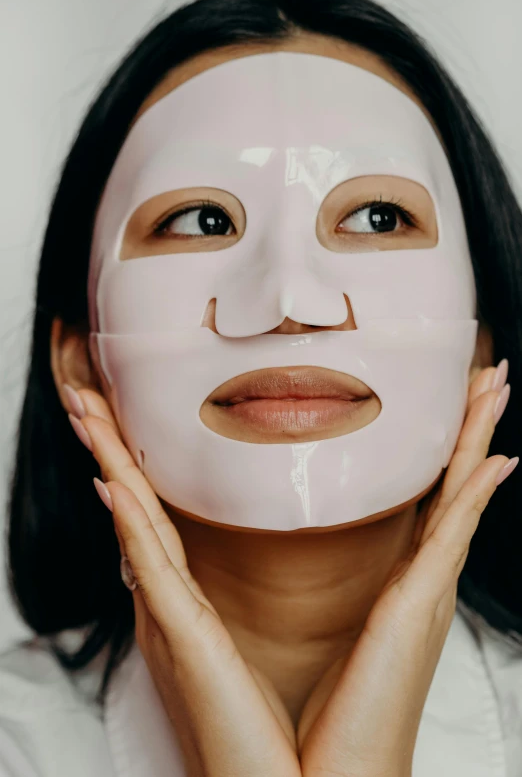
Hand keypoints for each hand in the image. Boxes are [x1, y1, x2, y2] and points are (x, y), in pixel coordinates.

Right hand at [67, 389, 300, 776]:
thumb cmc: (267, 723)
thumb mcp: (248, 649)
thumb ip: (227, 606)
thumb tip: (214, 566)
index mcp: (185, 601)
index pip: (152, 516)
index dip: (129, 464)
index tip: (114, 418)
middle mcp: (165, 601)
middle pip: (130, 505)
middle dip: (104, 447)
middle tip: (83, 395)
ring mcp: (166, 615)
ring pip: (130, 519)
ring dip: (106, 461)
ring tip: (83, 410)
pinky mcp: (179, 634)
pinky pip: (150, 563)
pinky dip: (128, 520)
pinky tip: (111, 483)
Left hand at [296, 363, 516, 776]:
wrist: (347, 771)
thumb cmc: (339, 708)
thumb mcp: (336, 630)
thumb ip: (332, 588)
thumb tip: (312, 549)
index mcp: (405, 582)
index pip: (431, 497)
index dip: (447, 448)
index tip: (453, 403)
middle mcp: (427, 578)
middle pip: (455, 484)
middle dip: (472, 428)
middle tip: (488, 376)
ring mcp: (431, 587)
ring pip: (462, 493)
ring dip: (479, 439)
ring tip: (496, 389)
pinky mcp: (422, 602)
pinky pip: (456, 531)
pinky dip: (478, 493)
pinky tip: (499, 460)